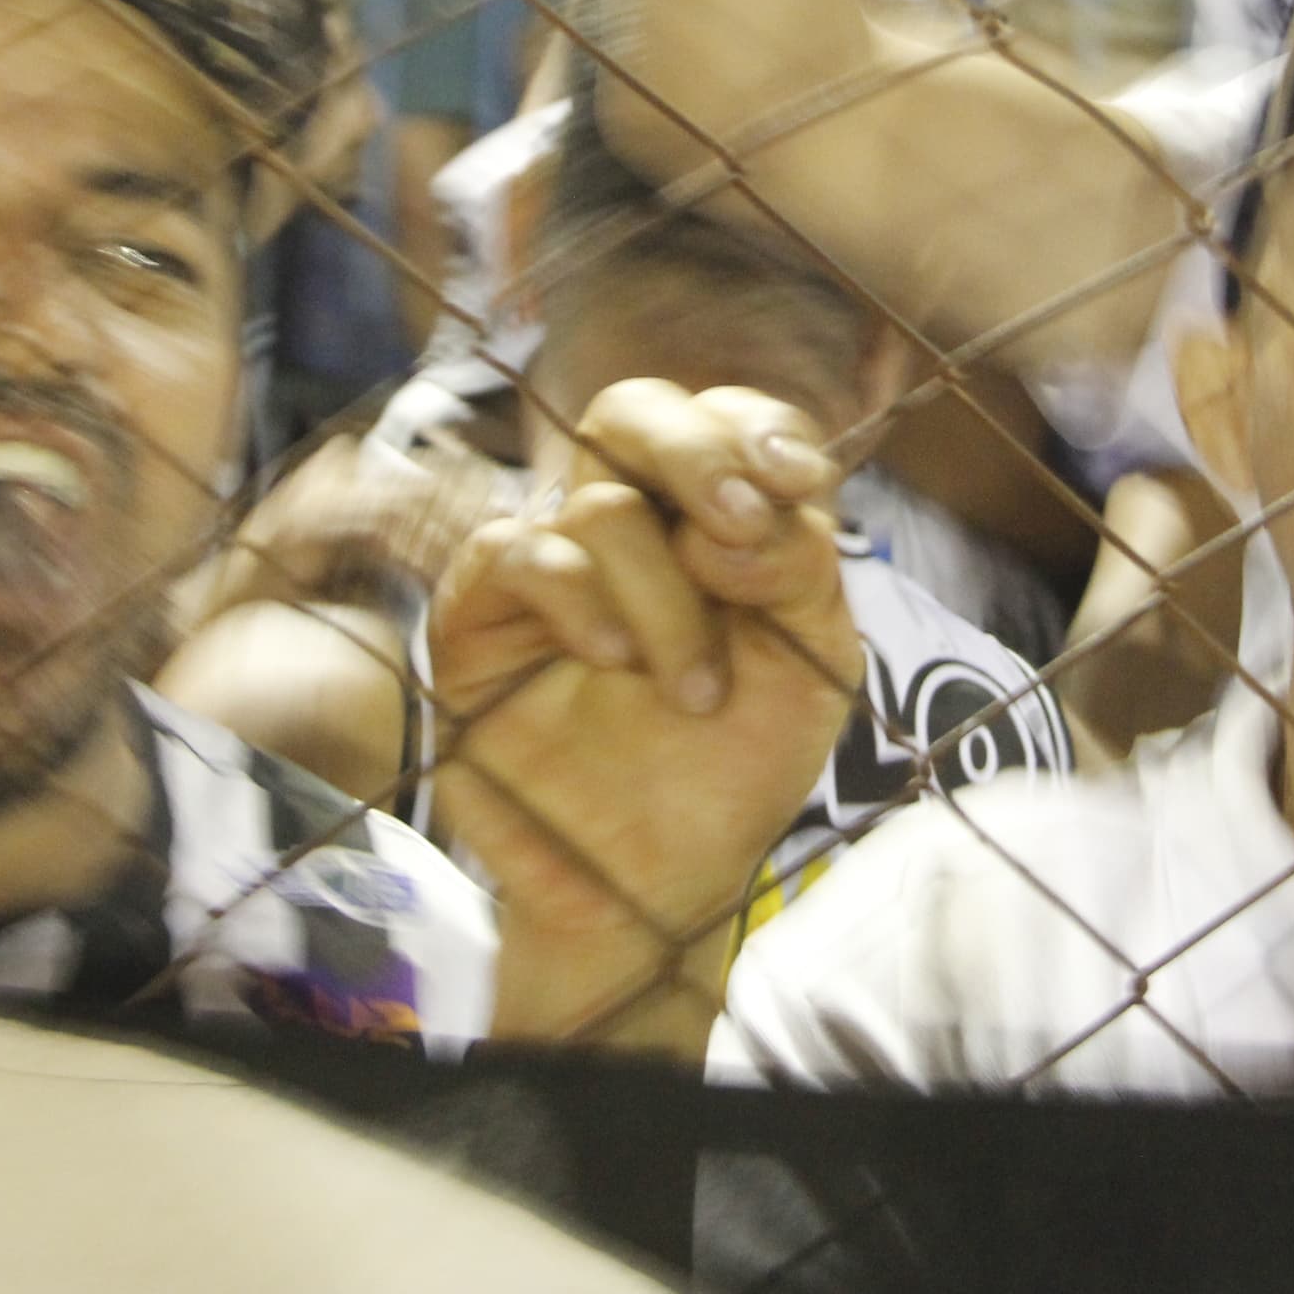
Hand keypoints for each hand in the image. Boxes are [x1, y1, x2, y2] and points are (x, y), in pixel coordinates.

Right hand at [426, 379, 857, 1049]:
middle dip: (698, 451)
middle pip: (636, 412)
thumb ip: (802, 569)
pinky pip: (514, 549)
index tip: (798, 484)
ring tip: (692, 688)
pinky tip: (612, 660)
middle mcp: (632, 527)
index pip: (729, 420)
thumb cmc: (734, 768)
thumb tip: (738, 518)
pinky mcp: (481, 614)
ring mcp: (552, 565)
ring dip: (663, 593)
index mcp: (718, 521)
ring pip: (598, 504)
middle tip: (739, 523)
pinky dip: (577, 596)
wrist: (656, 881)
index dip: (759, 429)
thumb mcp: (813, 666)